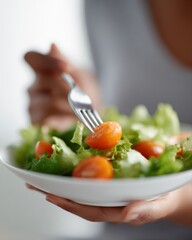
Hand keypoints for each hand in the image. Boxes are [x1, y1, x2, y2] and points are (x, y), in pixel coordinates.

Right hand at [25, 44, 100, 129]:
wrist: (91, 112)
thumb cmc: (83, 90)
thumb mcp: (79, 74)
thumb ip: (64, 61)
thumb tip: (52, 45)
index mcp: (42, 69)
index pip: (31, 57)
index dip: (47, 61)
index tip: (68, 68)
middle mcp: (34, 85)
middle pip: (43, 80)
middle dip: (66, 87)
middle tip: (80, 94)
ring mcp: (33, 102)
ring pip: (47, 101)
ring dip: (68, 105)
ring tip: (79, 107)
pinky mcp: (35, 119)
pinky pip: (46, 116)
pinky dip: (63, 115)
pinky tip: (72, 116)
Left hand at [27, 183, 191, 225]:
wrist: (170, 184)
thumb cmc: (165, 195)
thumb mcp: (160, 203)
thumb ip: (146, 210)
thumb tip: (130, 213)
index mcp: (117, 210)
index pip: (89, 210)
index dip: (70, 204)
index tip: (51, 196)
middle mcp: (108, 200)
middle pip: (78, 199)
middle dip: (57, 191)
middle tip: (34, 183)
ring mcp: (107, 189)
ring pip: (81, 187)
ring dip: (61, 180)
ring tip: (41, 173)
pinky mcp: (109, 177)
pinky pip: (89, 174)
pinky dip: (75, 169)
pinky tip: (65, 162)